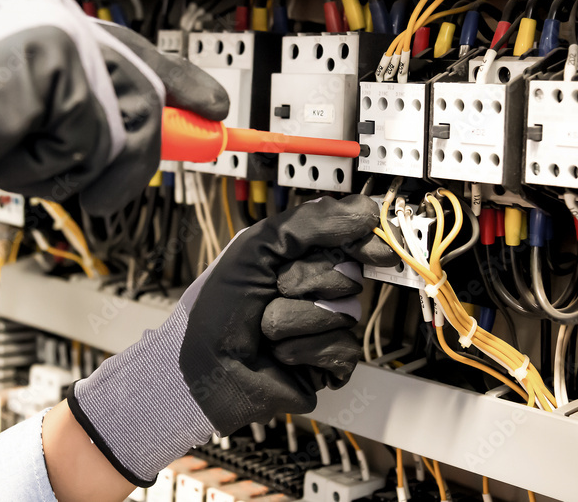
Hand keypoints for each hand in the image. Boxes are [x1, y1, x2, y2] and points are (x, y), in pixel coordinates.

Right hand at [0, 0, 227, 223]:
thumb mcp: (32, 117)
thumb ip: (87, 118)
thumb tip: (149, 134)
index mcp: (60, 28)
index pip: (140, 56)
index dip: (181, 86)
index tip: (214, 108)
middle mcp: (68, 23)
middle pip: (145, 107)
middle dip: (119, 164)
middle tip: (76, 175)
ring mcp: (65, 36)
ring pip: (122, 133)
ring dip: (71, 168)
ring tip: (19, 148)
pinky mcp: (59, 61)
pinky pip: (88, 142)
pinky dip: (48, 164)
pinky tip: (8, 141)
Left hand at [68, 195, 398, 485]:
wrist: (204, 368)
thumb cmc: (219, 309)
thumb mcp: (256, 249)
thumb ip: (309, 223)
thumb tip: (365, 210)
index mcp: (298, 257)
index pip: (348, 239)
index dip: (363, 240)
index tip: (374, 246)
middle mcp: (315, 289)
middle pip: (348, 273)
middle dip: (305, 280)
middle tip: (273, 291)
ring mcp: (324, 326)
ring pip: (344, 312)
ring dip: (295, 318)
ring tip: (265, 330)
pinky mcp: (328, 364)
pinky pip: (343, 348)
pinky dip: (306, 349)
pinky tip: (280, 355)